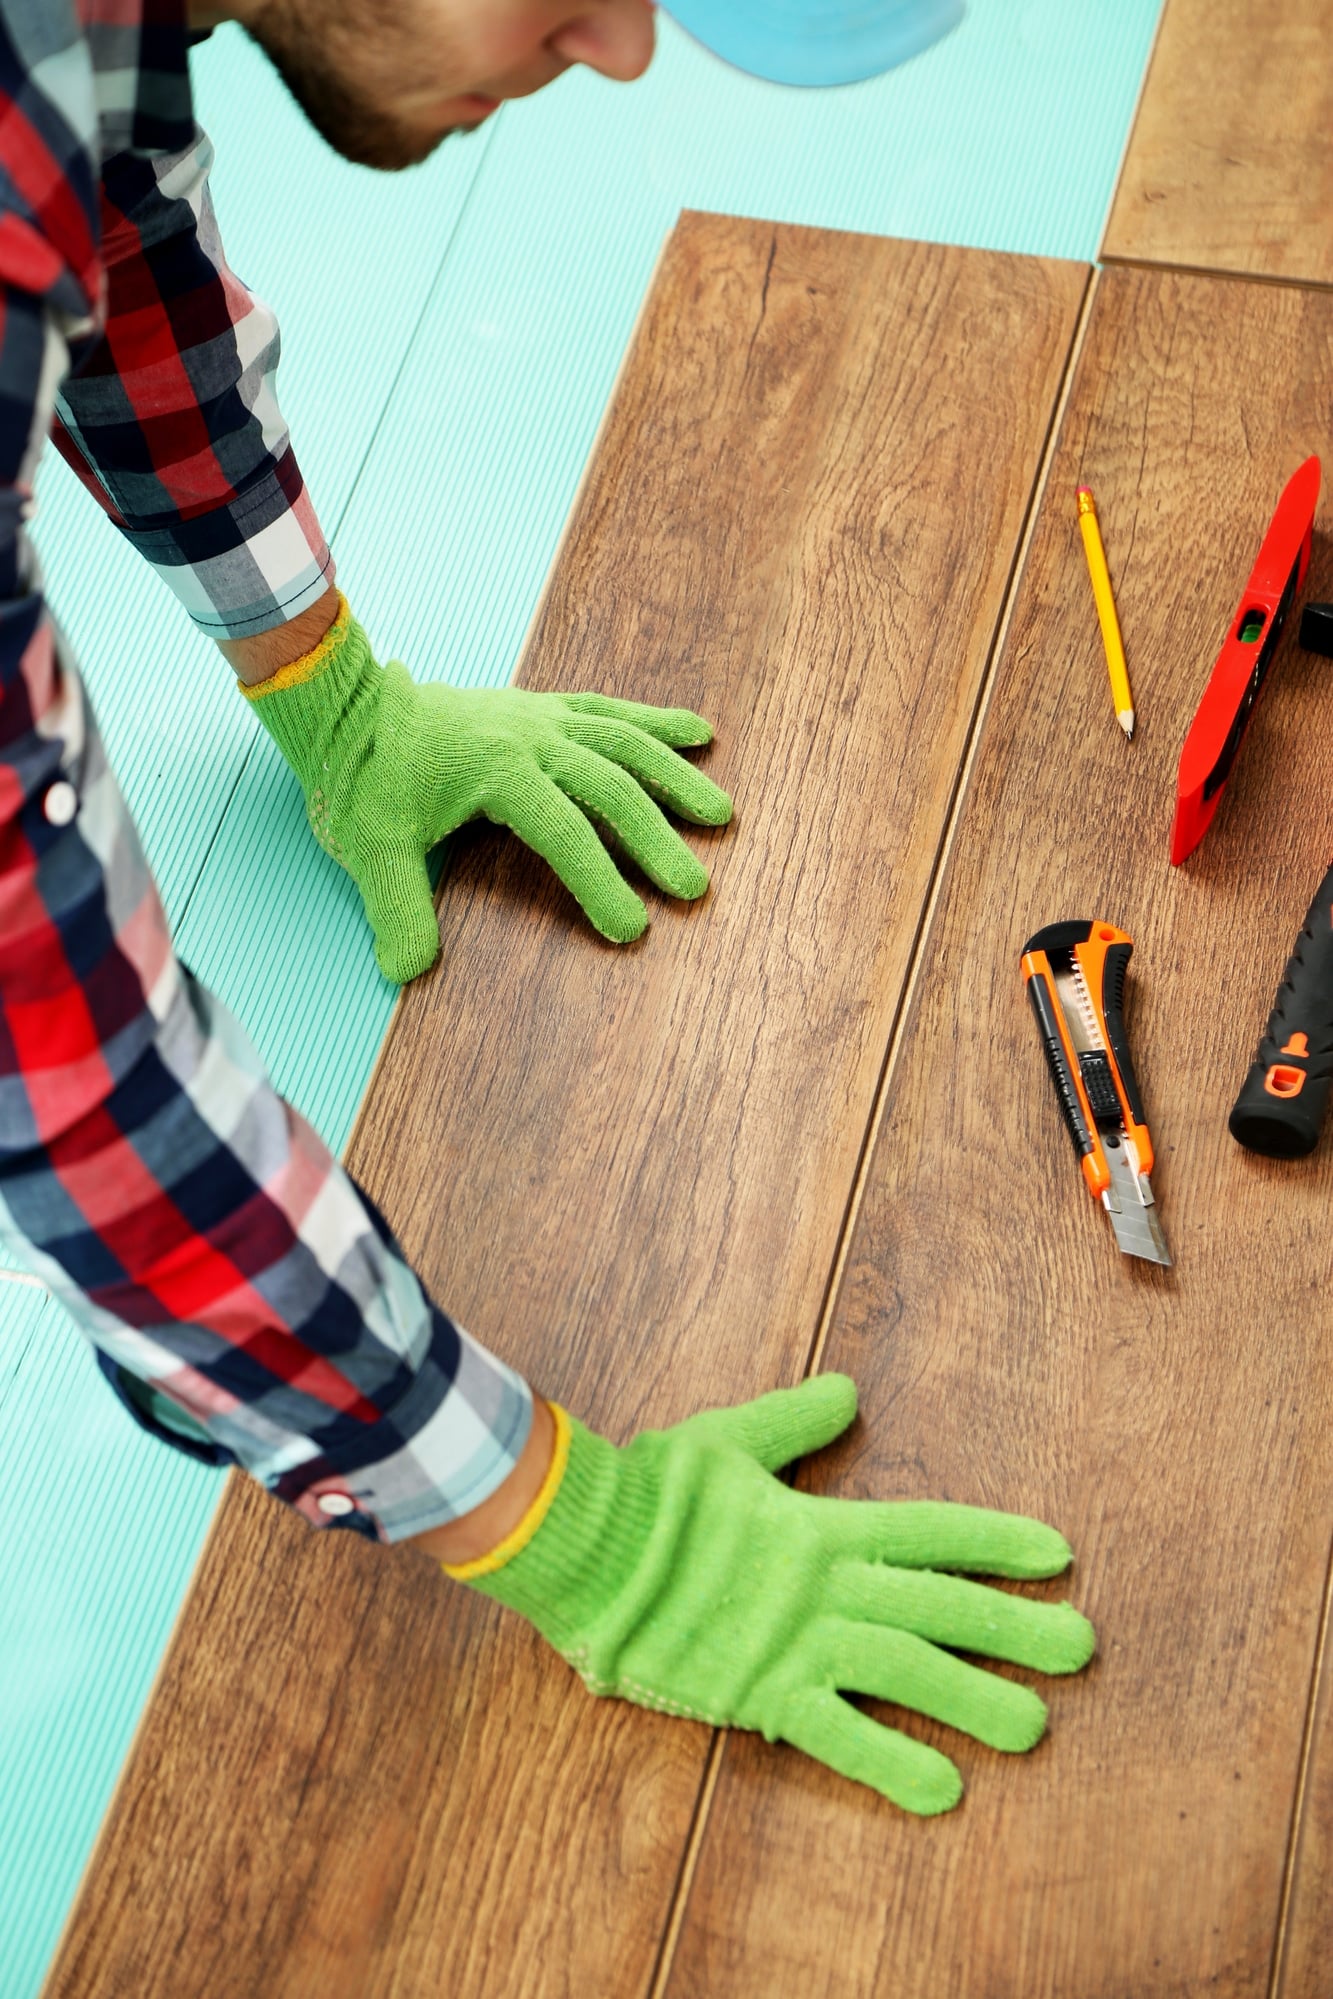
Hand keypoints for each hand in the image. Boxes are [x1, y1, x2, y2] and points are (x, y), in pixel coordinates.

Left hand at [242, 597, 731, 980]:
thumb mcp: (370, 847)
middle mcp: (530, 737)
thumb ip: (396, 907)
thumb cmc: (362, 777)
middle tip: (694, 887)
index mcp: (496, 770)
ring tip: (720, 814)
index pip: (564, 833)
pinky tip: (701, 735)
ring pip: (624, 743)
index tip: (632, 930)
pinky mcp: (543, 708)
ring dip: (675, 778)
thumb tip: (407, 970)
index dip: (601, 883)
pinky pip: (611, 711)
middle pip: (610, 788)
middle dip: (656, 840)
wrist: (347, 705)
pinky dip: (657, 723)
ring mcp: (541, 717)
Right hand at [447, 1375, 1095, 1814]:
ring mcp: (796, 1641)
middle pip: (937, 1605)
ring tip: (1037, 1727)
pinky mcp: (759, 1693)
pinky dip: (889, 1763)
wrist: (581, 1542)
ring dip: (974, 1698)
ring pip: (905, 1672)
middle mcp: (824, 1585)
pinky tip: (942, 1790)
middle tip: (1084, 1648)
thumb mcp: (726, 1436)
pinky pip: (836, 1735)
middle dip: (1015, 1627)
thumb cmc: (647, 1488)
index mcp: (819, 1523)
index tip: (1059, 1557)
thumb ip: (793, 1420)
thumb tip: (847, 1392)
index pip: (929, 1532)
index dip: (996, 1543)